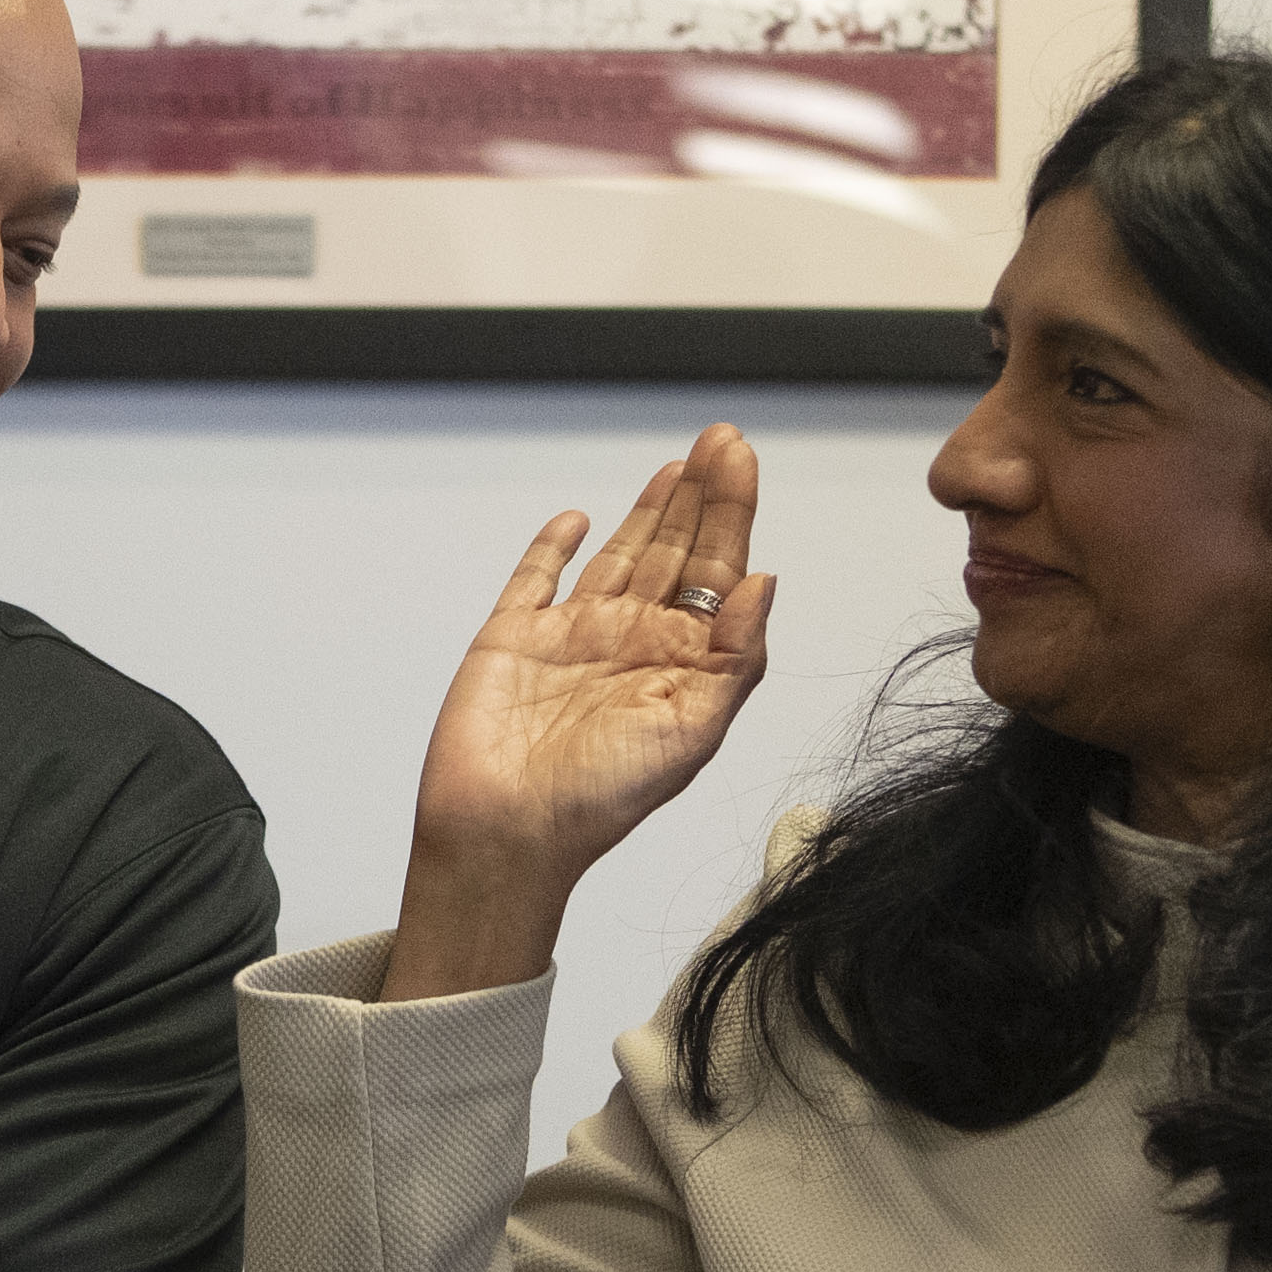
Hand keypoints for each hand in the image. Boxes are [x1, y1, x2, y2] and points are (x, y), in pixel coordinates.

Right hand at [379, 425, 776, 999]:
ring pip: (619, 556)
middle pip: (675, 552)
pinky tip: (578, 518)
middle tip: (721, 440)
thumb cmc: (599, 801)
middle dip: (701, 496)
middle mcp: (631, 643)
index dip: (732, 514)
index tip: (742, 461)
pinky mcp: (513, 637)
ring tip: (678, 465)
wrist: (505, 832)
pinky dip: (555, 547)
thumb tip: (765, 582)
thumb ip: (735, 658)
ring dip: (648, 510)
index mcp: (679, 665)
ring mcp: (571, 638)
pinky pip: (537, 579)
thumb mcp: (692, 733)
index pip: (716, 573)